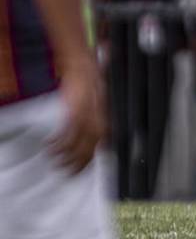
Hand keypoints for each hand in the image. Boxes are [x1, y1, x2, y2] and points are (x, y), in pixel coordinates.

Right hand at [47, 57, 104, 173]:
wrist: (83, 65)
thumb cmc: (90, 82)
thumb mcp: (99, 102)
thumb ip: (98, 117)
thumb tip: (99, 135)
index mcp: (104, 117)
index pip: (101, 143)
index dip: (93, 157)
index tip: (84, 168)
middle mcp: (98, 118)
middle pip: (91, 148)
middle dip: (79, 163)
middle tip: (68, 173)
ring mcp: (86, 115)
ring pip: (77, 144)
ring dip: (64, 156)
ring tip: (55, 162)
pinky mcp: (73, 111)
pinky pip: (65, 133)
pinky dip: (57, 143)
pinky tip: (49, 147)